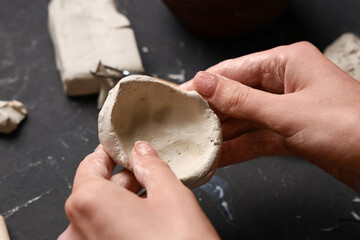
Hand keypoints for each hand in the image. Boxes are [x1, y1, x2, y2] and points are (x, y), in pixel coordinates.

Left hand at [58, 142, 218, 239]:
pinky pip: (102, 232)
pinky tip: (147, 222)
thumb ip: (151, 165)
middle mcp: (76, 230)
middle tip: (148, 170)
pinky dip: (120, 222)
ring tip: (153, 198)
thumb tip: (141, 150)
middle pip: (95, 189)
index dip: (110, 151)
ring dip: (124, 201)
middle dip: (123, 178)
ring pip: (100, 213)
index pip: (91, 163)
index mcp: (88, 202)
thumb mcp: (170, 194)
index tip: (123, 146)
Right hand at [181, 42, 359, 191]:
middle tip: (183, 125)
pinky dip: (239, 148)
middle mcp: (285, 83)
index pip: (233, 70)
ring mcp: (287, 109)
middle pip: (236, 96)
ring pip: (244, 120)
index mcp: (286, 63)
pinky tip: (219, 157)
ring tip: (196, 144)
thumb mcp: (287, 113)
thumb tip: (204, 83)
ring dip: (223, 134)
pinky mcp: (290, 133)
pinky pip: (256, 138)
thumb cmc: (351, 128)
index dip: (203, 84)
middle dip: (211, 113)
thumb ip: (241, 100)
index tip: (179, 97)